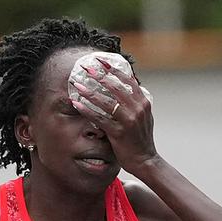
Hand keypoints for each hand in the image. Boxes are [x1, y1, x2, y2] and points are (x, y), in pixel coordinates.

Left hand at [70, 58, 159, 176]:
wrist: (145, 160)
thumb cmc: (141, 137)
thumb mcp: (143, 116)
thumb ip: (136, 102)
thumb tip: (130, 86)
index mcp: (143, 102)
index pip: (128, 80)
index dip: (113, 69)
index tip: (101, 61)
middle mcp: (137, 108)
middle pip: (115, 87)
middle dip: (99, 76)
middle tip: (85, 68)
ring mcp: (128, 120)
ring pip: (106, 102)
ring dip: (89, 92)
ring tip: (76, 85)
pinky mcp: (119, 132)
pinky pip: (100, 118)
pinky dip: (87, 110)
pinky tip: (76, 104)